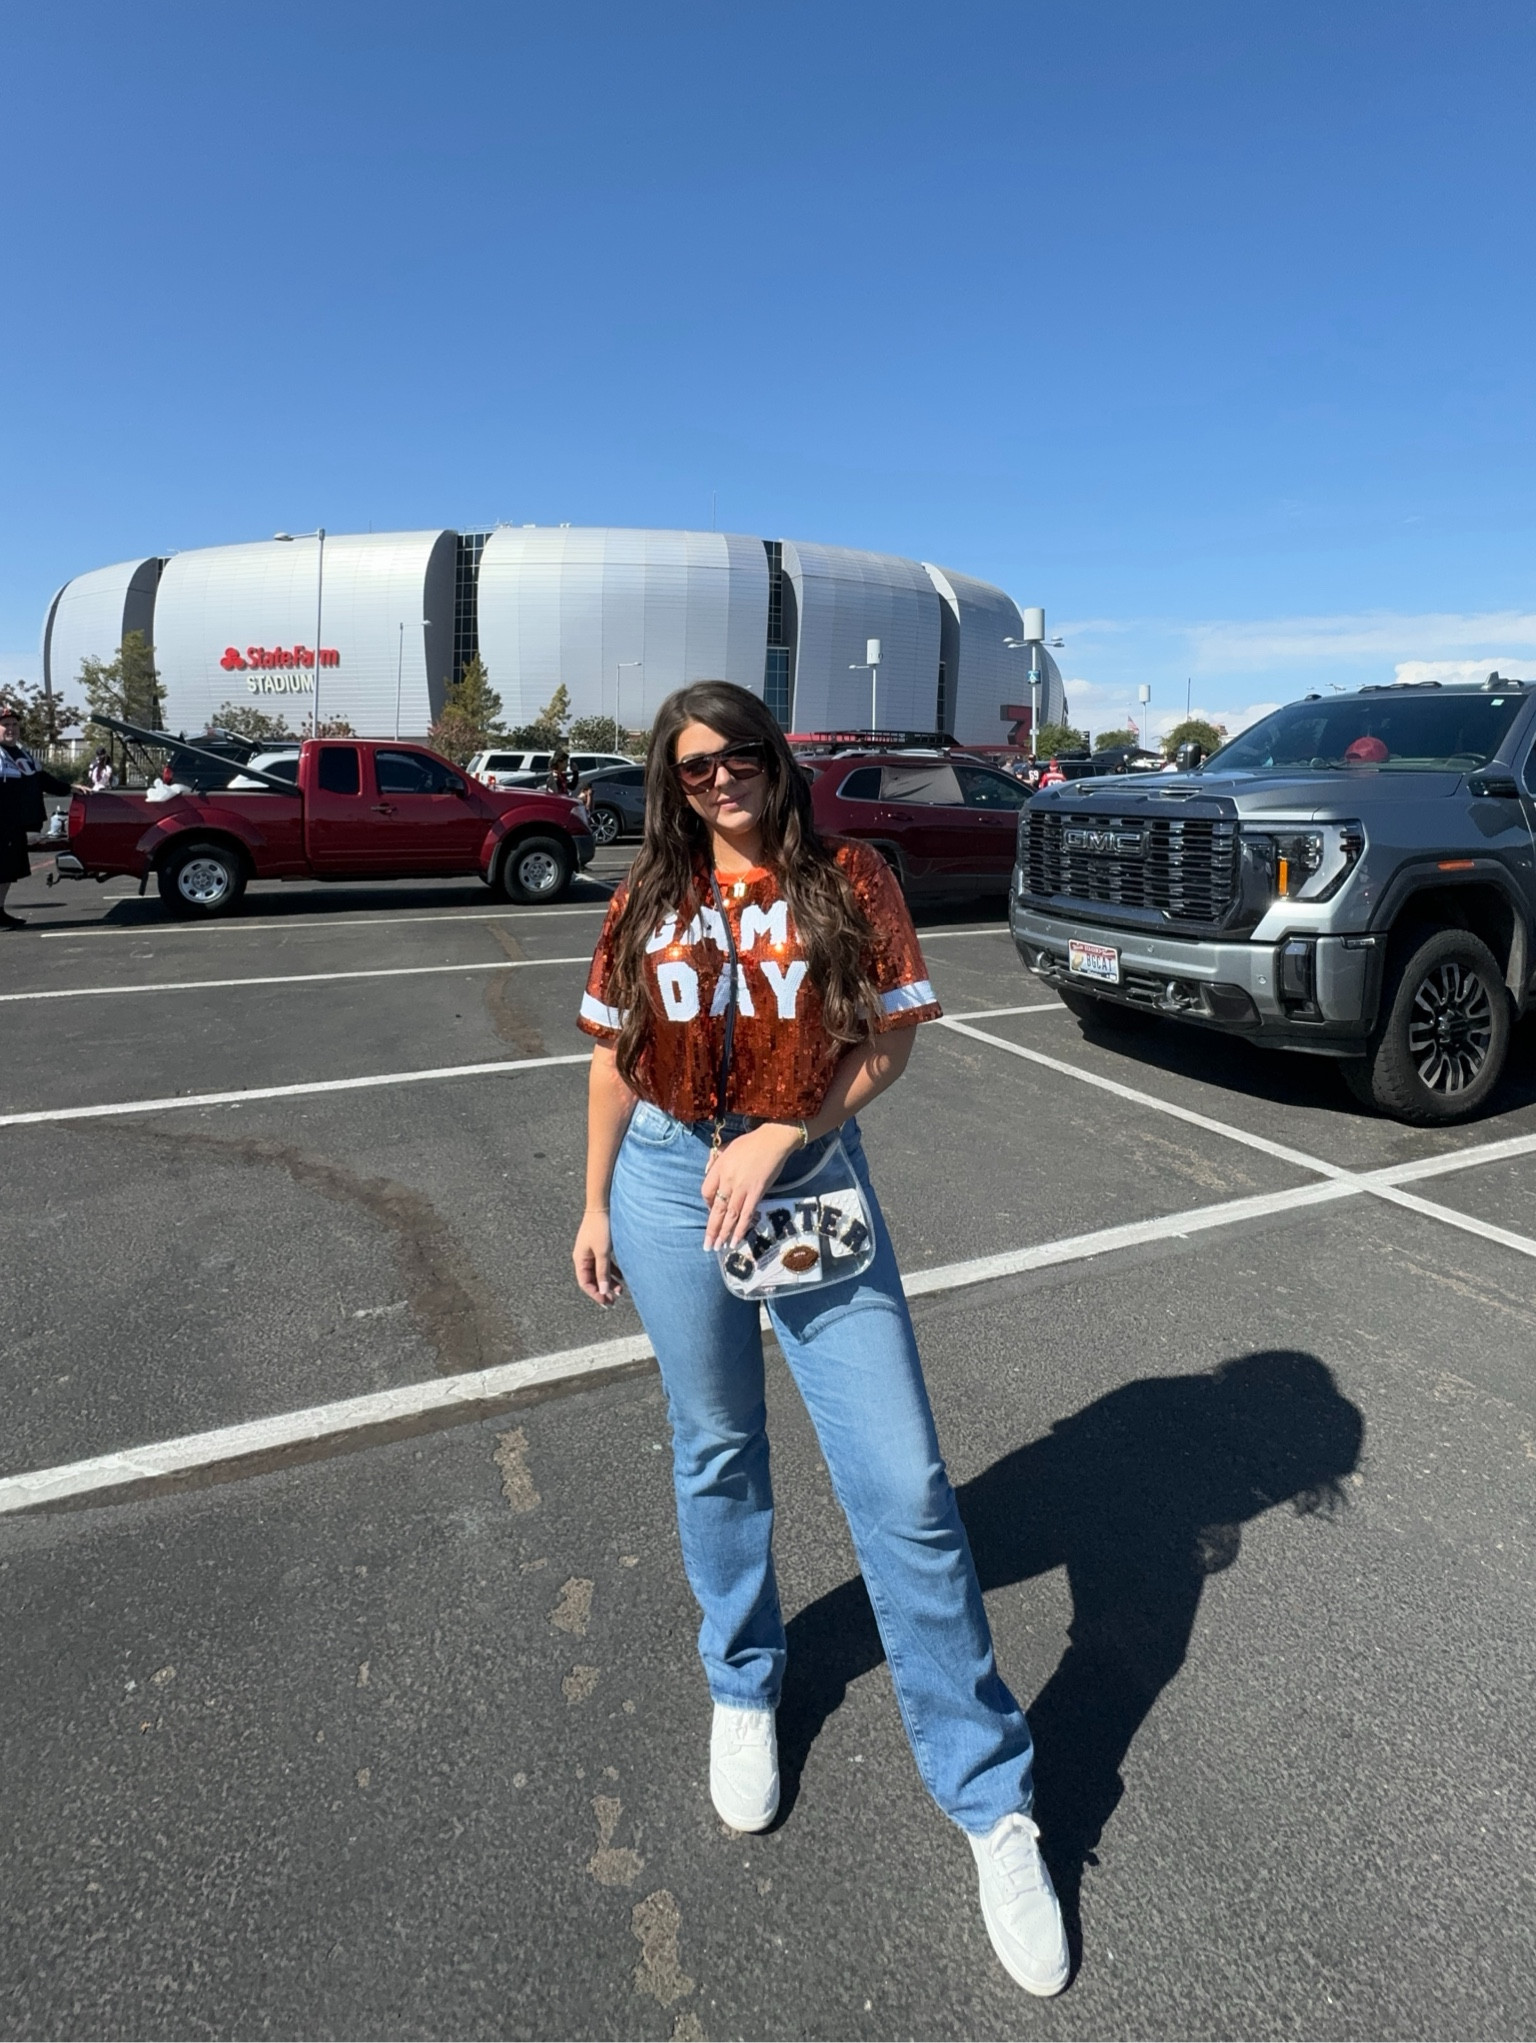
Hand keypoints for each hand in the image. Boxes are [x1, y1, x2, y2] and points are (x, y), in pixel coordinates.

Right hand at [573, 1207, 623, 1304]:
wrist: (602, 1206)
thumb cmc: (600, 1228)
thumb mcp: (603, 1253)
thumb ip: (603, 1273)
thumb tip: (603, 1291)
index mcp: (580, 1259)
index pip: (585, 1283)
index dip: (595, 1294)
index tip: (606, 1302)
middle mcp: (584, 1257)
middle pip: (592, 1279)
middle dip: (602, 1290)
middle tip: (613, 1302)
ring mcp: (592, 1252)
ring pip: (600, 1272)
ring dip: (609, 1282)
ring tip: (620, 1291)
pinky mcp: (600, 1246)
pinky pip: (605, 1263)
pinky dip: (613, 1271)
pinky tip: (622, 1277)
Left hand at [701, 1124, 804, 1250]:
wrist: (773, 1140)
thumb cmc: (750, 1143)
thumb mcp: (726, 1147)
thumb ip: (715, 1160)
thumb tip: (708, 1172)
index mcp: (719, 1168)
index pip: (706, 1191)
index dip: (706, 1204)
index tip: (710, 1210)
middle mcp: (728, 1180)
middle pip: (716, 1209)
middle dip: (711, 1229)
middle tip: (707, 1246)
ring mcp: (742, 1188)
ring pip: (730, 1216)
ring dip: (723, 1233)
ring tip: (718, 1248)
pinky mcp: (757, 1193)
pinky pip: (747, 1215)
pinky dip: (740, 1229)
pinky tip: (735, 1241)